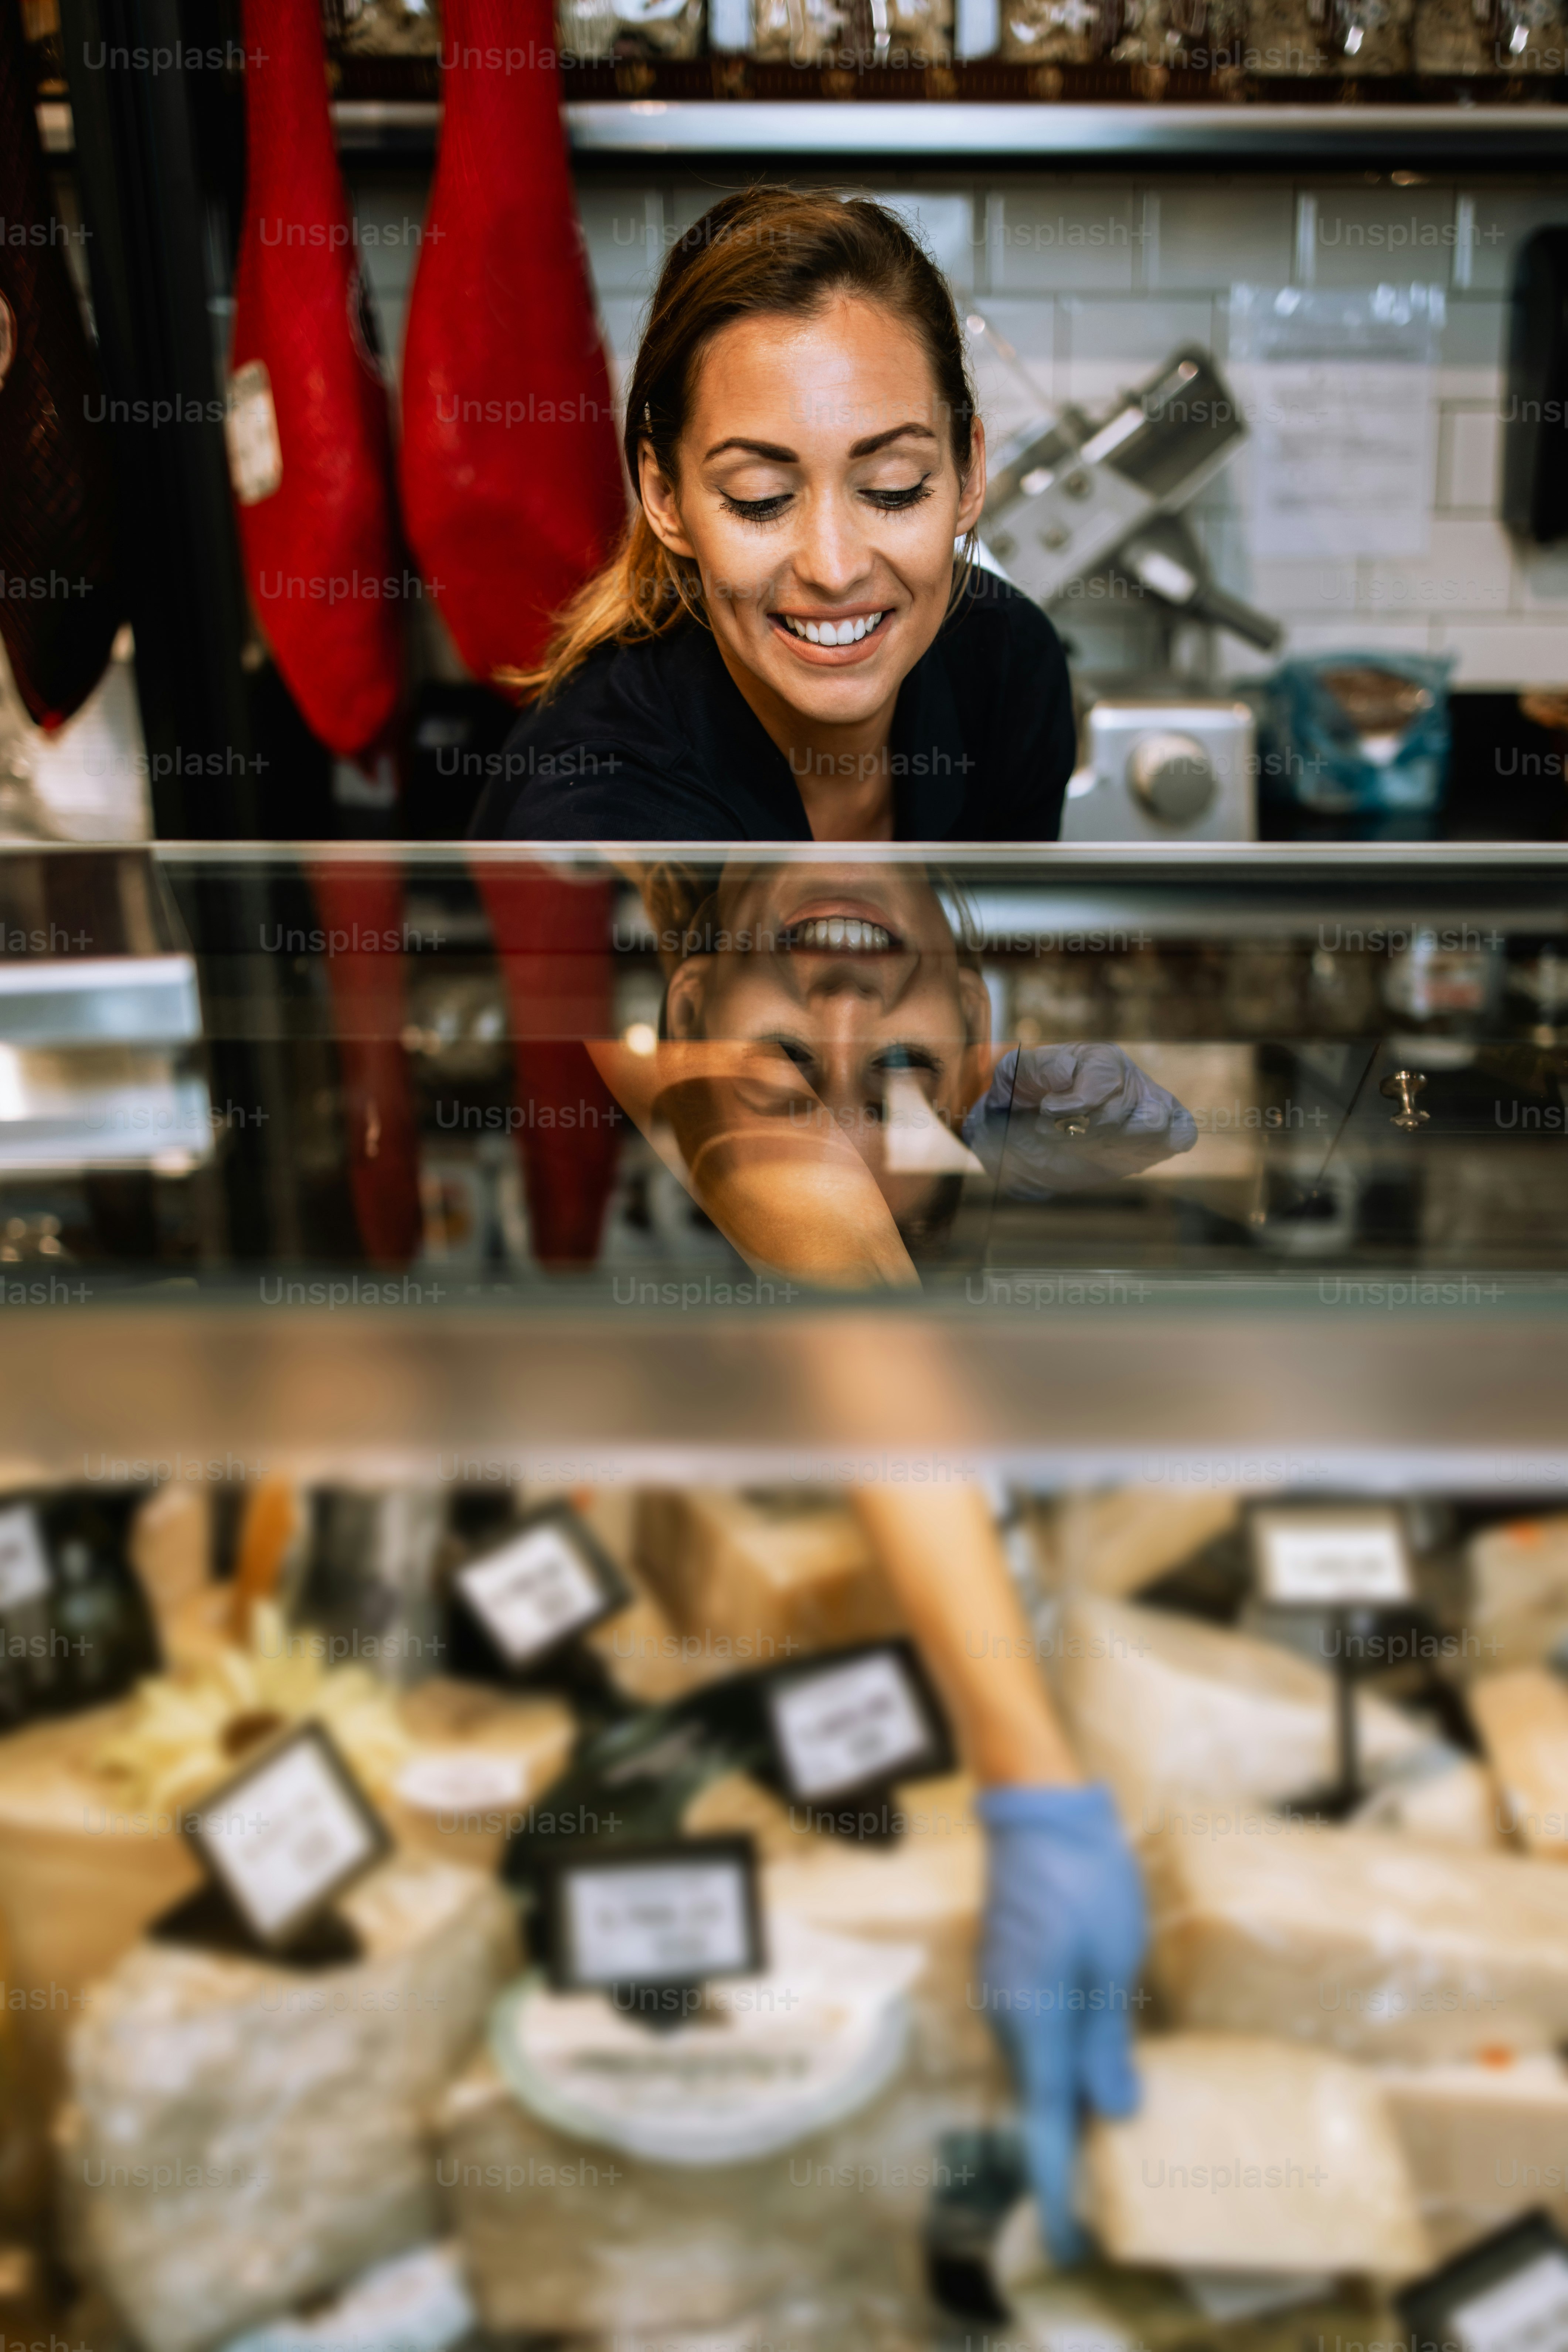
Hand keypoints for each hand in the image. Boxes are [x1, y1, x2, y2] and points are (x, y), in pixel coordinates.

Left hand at [961, 1044, 1197, 1198]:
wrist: (1025, 1136)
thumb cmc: (1022, 1098)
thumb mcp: (1016, 1073)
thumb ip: (1038, 1067)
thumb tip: (1067, 1076)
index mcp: (1099, 1060)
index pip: (1105, 1081)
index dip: (1075, 1105)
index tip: (1045, 1113)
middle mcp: (1129, 1080)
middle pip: (1128, 1107)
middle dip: (1087, 1130)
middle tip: (1052, 1134)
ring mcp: (1146, 1109)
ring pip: (1156, 1124)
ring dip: (1113, 1143)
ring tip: (1079, 1146)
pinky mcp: (1155, 1139)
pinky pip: (1181, 1135)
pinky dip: (1157, 1146)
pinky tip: (1116, 1154)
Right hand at [975, 1782, 1146, 2264]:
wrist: (1036, 1809)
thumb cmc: (1084, 1879)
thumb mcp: (1112, 1961)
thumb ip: (1107, 2040)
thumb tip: (1113, 2113)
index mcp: (1034, 2020)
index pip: (1045, 2126)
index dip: (1058, 2190)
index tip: (1072, 2245)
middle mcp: (1007, 2015)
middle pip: (1037, 2103)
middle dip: (1065, 2155)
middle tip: (1103, 2204)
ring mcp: (1002, 1991)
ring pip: (1036, 2069)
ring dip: (1064, 2106)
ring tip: (1104, 2141)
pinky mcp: (1009, 1971)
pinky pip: (1034, 2037)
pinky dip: (1058, 2065)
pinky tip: (1089, 2069)